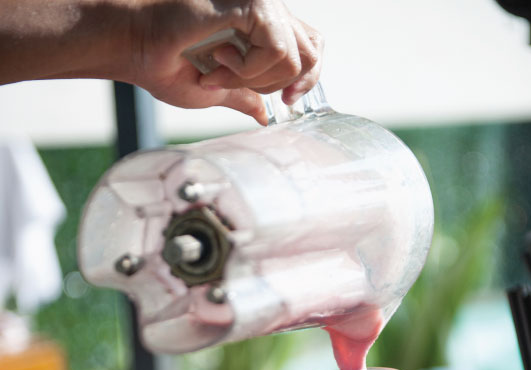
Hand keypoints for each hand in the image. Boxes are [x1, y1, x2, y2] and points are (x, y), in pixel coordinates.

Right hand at [126, 0, 322, 123]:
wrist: (136, 44)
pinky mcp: (254, 3)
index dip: (308, 78)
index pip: (311, 48)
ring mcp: (262, 3)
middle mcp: (266, 11)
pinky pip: (278, 51)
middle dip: (279, 85)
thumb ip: (244, 96)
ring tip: (218, 72)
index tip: (289, 101)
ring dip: (256, 80)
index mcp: (261, 27)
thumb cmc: (164, 63)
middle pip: (313, 54)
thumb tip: (265, 115)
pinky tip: (218, 60)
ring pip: (296, 59)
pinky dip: (248, 71)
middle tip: (241, 88)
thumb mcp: (214, 90)